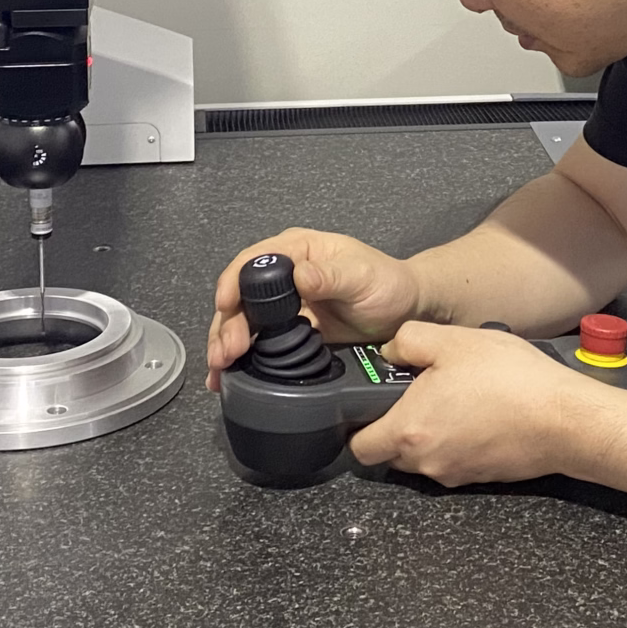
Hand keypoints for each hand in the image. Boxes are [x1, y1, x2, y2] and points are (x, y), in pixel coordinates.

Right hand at [205, 228, 421, 390]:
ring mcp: (283, 305)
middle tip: (225, 352)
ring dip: (226, 343)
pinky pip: (256, 342)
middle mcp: (284, 274)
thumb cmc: (387, 284)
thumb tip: (299, 275)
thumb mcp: (362, 276)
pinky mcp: (287, 331)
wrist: (406, 312)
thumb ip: (331, 275)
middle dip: (227, 323)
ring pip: (242, 320)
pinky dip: (240, 358)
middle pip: (241, 294)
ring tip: (220, 370)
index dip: (234, 282)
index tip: (225, 306)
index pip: (254, 260)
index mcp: (298, 250)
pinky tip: (228, 377)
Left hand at [347, 322, 609, 485]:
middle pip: (391, 453)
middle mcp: (427, 462)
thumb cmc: (507, 378)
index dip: (358, 425)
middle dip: (397, 425)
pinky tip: (482, 411)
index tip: (371, 401)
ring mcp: (456, 474)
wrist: (565, 418)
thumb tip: (390, 349)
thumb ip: (408, 340)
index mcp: (408, 431)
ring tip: (456, 395)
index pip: (359, 448)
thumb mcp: (452, 340)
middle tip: (418, 390)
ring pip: (425, 457)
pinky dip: (459, 440)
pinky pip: (455, 459)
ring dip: (430, 432)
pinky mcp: (483, 477)